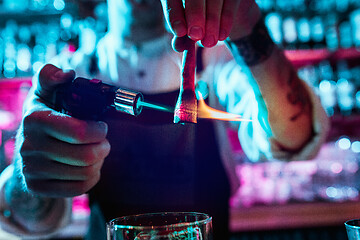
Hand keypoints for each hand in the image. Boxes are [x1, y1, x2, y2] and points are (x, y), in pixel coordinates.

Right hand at [19, 64, 110, 197]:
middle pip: (85, 156)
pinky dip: (91, 178)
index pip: (78, 132)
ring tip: (96, 153)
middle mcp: (30, 146)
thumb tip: (67, 74)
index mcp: (35, 120)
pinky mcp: (38, 187)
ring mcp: (32, 169)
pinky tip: (89, 168)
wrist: (25, 153)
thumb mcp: (44, 94)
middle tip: (103, 142)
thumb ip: (51, 77)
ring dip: (99, 162)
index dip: (98, 131)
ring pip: (85, 173)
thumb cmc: (43, 119)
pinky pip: (78, 188)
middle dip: (103, 148)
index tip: (101, 127)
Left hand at [161, 0, 261, 47]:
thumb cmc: (199, 19)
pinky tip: (221, 36)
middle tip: (196, 36)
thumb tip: (178, 46)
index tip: (180, 33)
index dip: (175, 15)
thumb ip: (182, 36)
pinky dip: (226, 21)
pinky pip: (231, 3)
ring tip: (209, 42)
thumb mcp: (188, 27)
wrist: (223, 11)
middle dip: (195, 15)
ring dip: (212, 22)